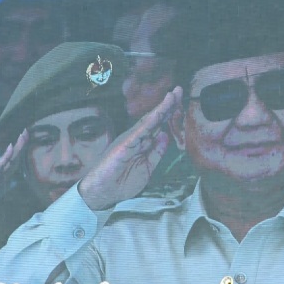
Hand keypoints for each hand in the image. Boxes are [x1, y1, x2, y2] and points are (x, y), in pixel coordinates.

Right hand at [77, 88, 181, 210]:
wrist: (102, 194)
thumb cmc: (122, 182)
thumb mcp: (148, 168)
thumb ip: (157, 152)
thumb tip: (165, 135)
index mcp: (142, 143)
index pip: (158, 125)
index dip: (169, 113)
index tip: (180, 102)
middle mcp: (135, 138)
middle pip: (154, 118)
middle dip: (167, 105)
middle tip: (179, 90)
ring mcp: (129, 140)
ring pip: (147, 122)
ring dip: (160, 109)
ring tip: (172, 96)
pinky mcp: (123, 146)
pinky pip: (138, 132)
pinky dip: (149, 123)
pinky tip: (159, 114)